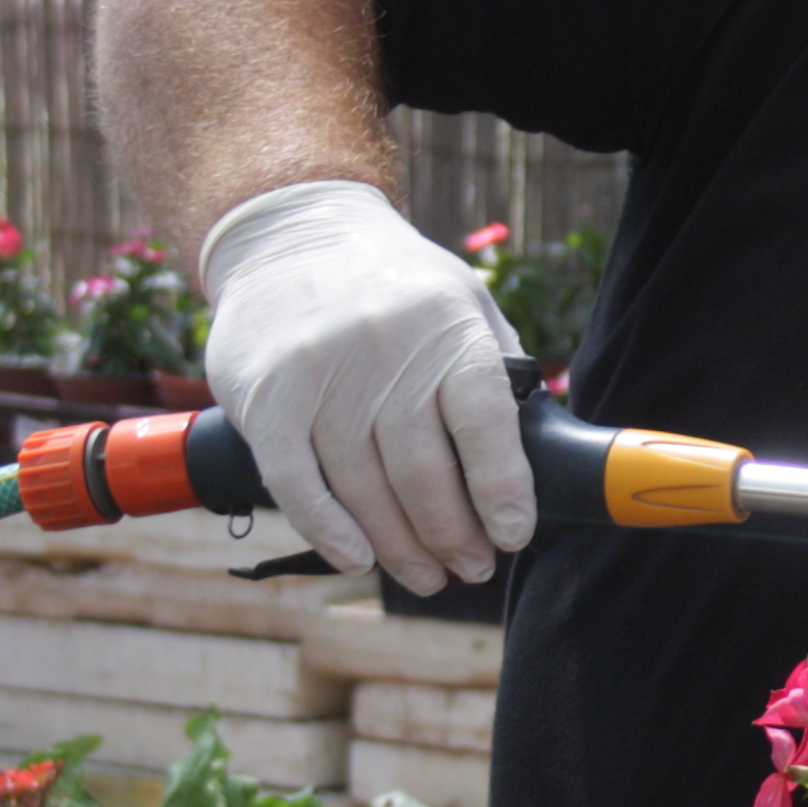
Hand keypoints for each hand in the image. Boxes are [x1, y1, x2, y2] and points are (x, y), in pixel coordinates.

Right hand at [196, 181, 535, 591]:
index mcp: (447, 328)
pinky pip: (297, 483)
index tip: (512, 535)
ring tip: (427, 575)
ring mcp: (320, 377)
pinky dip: (329, 530)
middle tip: (472, 567)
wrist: (291, 231)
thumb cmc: (394, 284)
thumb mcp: (463, 299)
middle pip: (424, 472)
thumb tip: (541, 449)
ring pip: (364, 489)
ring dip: (399, 547)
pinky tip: (357, 557)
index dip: (503, 491)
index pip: (485, 424)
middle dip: (454, 535)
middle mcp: (385, 352)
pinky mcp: (265, 399)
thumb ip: (498, 366)